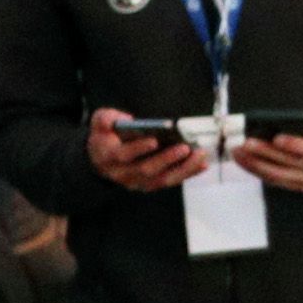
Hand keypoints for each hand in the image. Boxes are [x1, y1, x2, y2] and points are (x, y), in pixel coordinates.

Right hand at [87, 112, 204, 191]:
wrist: (103, 158)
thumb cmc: (106, 136)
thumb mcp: (101, 122)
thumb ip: (106, 118)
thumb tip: (124, 119)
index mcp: (108, 156)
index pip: (123, 155)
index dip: (138, 149)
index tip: (154, 140)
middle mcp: (122, 173)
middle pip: (146, 169)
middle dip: (167, 159)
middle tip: (185, 147)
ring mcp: (137, 182)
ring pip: (162, 179)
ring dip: (183, 168)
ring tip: (199, 155)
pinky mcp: (151, 185)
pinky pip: (171, 181)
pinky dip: (188, 173)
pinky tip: (202, 164)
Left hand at [233, 102, 302, 189]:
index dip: (298, 146)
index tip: (278, 138)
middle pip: (295, 163)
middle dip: (269, 154)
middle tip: (247, 143)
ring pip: (284, 175)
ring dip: (258, 165)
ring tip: (238, 152)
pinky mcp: (301, 184)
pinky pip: (278, 181)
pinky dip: (259, 172)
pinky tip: (244, 161)